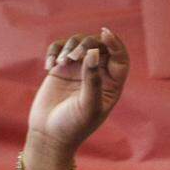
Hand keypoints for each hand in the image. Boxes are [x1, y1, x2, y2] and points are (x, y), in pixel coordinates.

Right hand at [24, 28, 129, 169]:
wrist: (49, 136)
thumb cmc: (73, 126)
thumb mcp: (88, 106)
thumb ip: (92, 80)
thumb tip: (94, 52)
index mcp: (111, 86)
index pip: (120, 58)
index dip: (116, 43)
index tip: (105, 33)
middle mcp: (97, 75)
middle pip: (98, 45)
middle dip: (87, 44)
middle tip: (74, 56)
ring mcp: (78, 71)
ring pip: (78, 43)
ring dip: (69, 47)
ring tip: (60, 63)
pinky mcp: (60, 69)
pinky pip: (59, 48)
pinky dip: (54, 51)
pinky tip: (49, 66)